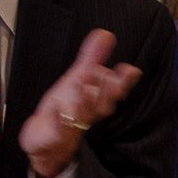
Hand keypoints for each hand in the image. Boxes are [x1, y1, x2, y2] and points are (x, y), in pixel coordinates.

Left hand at [18, 28, 143, 177]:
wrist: (47, 144)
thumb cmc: (65, 109)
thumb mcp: (77, 79)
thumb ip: (92, 57)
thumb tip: (106, 33)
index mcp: (95, 99)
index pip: (113, 90)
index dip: (122, 82)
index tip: (130, 70)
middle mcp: (87, 113)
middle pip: (101, 103)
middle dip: (106, 91)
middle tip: (107, 76)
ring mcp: (70, 125)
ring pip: (80, 115)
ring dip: (82, 102)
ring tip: (81, 87)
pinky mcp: (52, 136)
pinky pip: (55, 130)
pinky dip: (56, 119)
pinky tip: (54, 108)